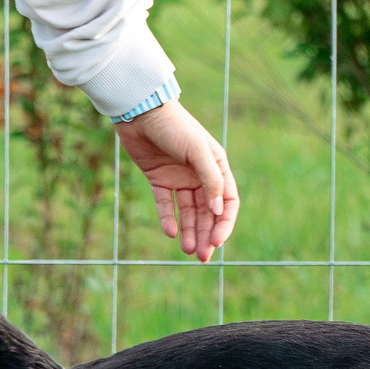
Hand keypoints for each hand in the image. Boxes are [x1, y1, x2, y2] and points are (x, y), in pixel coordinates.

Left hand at [114, 102, 238, 261]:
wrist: (141, 111)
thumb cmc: (174, 126)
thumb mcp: (197, 151)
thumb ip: (211, 180)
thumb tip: (219, 211)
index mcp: (218, 167)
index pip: (228, 202)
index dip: (224, 223)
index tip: (217, 241)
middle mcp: (201, 175)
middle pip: (208, 212)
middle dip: (207, 234)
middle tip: (202, 257)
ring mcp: (179, 178)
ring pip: (188, 212)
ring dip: (190, 232)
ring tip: (188, 251)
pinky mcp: (158, 179)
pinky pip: (166, 204)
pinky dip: (169, 219)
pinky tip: (170, 233)